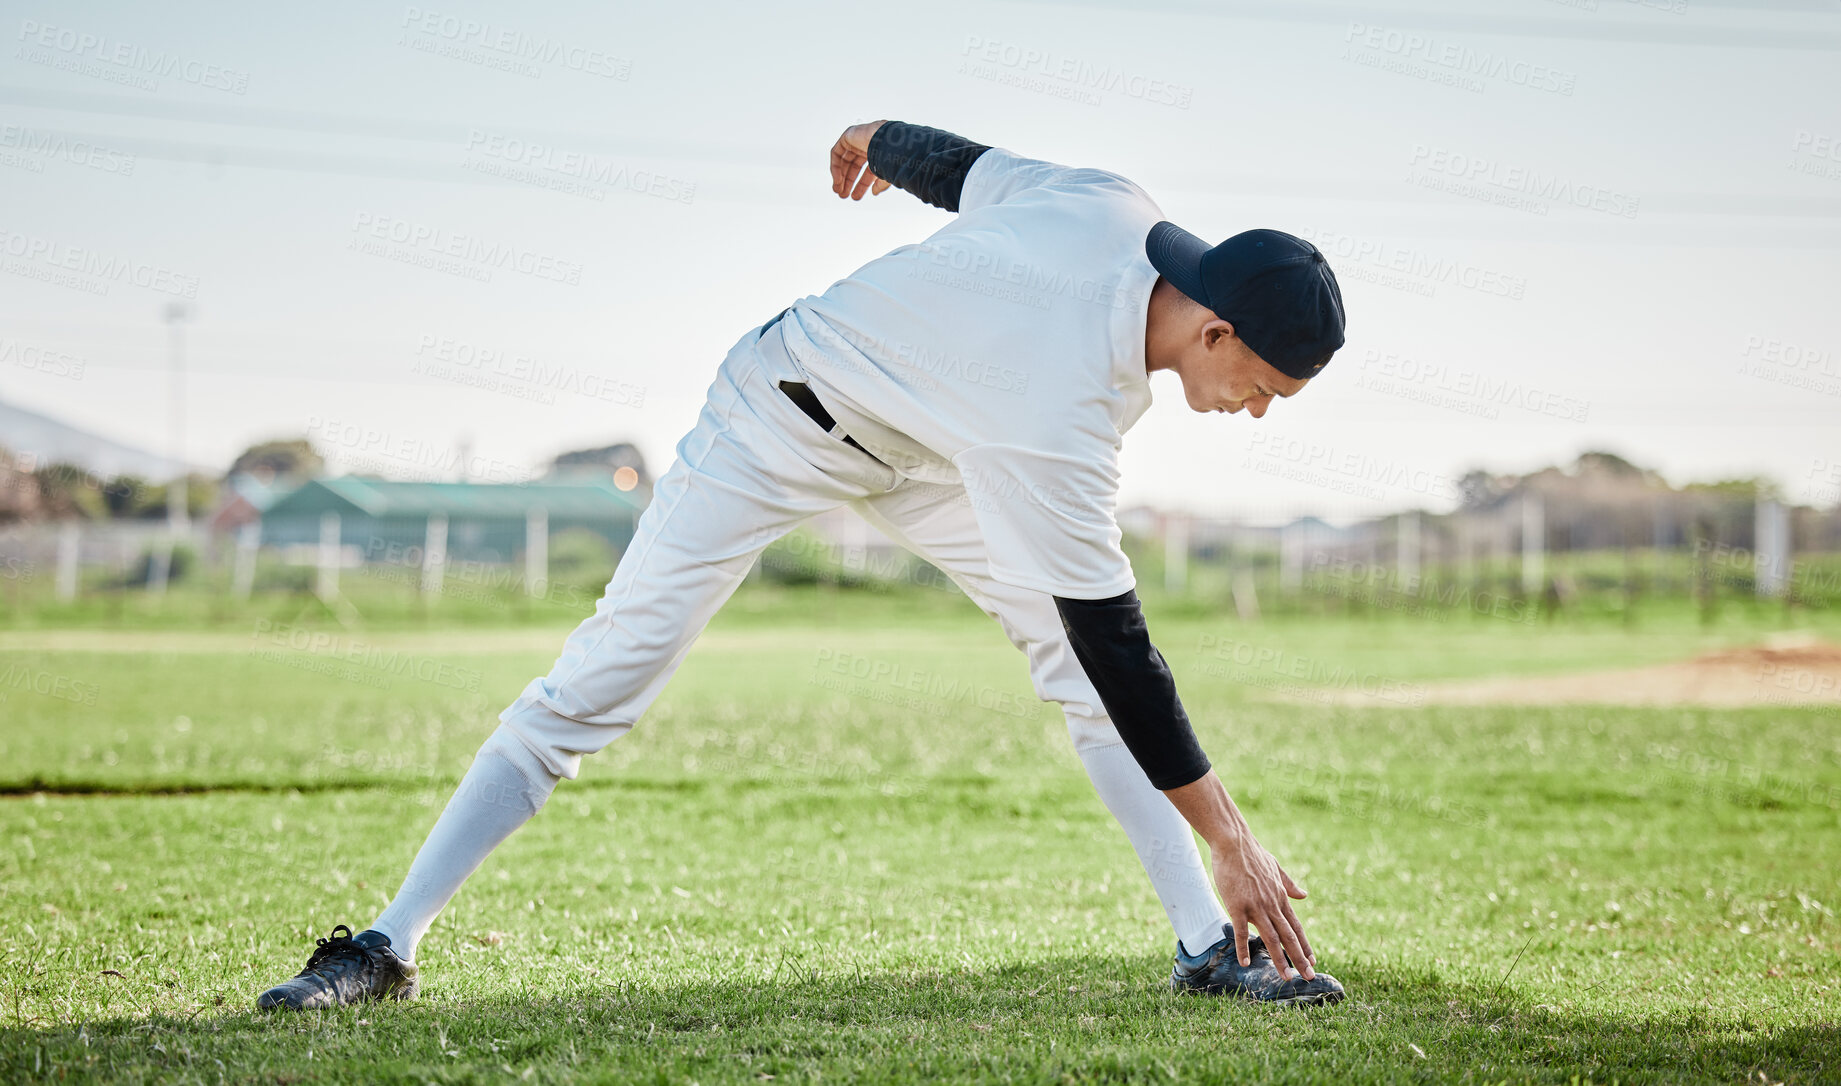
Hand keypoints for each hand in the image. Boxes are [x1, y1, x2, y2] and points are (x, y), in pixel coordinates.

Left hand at [829, 121, 890, 199]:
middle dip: (848, 182)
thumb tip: (874, 193)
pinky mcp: (848, 135)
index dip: (861, 185)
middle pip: (854, 167)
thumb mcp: (887, 176)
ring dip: (840, 177)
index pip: (867, 172)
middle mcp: (868, 146)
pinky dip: (835, 167)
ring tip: (838, 190)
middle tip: (843, 195)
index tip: (855, 197)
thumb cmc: (893, 158)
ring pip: (844, 161)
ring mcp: (858, 139)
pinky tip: (837, 180)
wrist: (890, 142)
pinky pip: (837, 153)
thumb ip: (880, 184)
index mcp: (879, 154)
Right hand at [1211, 836, 1315, 980]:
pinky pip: (1242, 931)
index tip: (1313, 960)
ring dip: (1280, 959)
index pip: (1296, 926)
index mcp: (1281, 897)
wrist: (1234, 842)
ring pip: (1271, 938)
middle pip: (1288, 936)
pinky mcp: (1238, 905)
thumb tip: (1304, 895)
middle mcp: (1272, 905)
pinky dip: (1244, 948)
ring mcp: (1256, 906)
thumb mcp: (1276, 868)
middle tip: (1309, 976)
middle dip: (1300, 958)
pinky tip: (1245, 963)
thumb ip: (1289, 884)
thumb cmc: (1252, 854)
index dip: (1305, 945)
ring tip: (1287, 977)